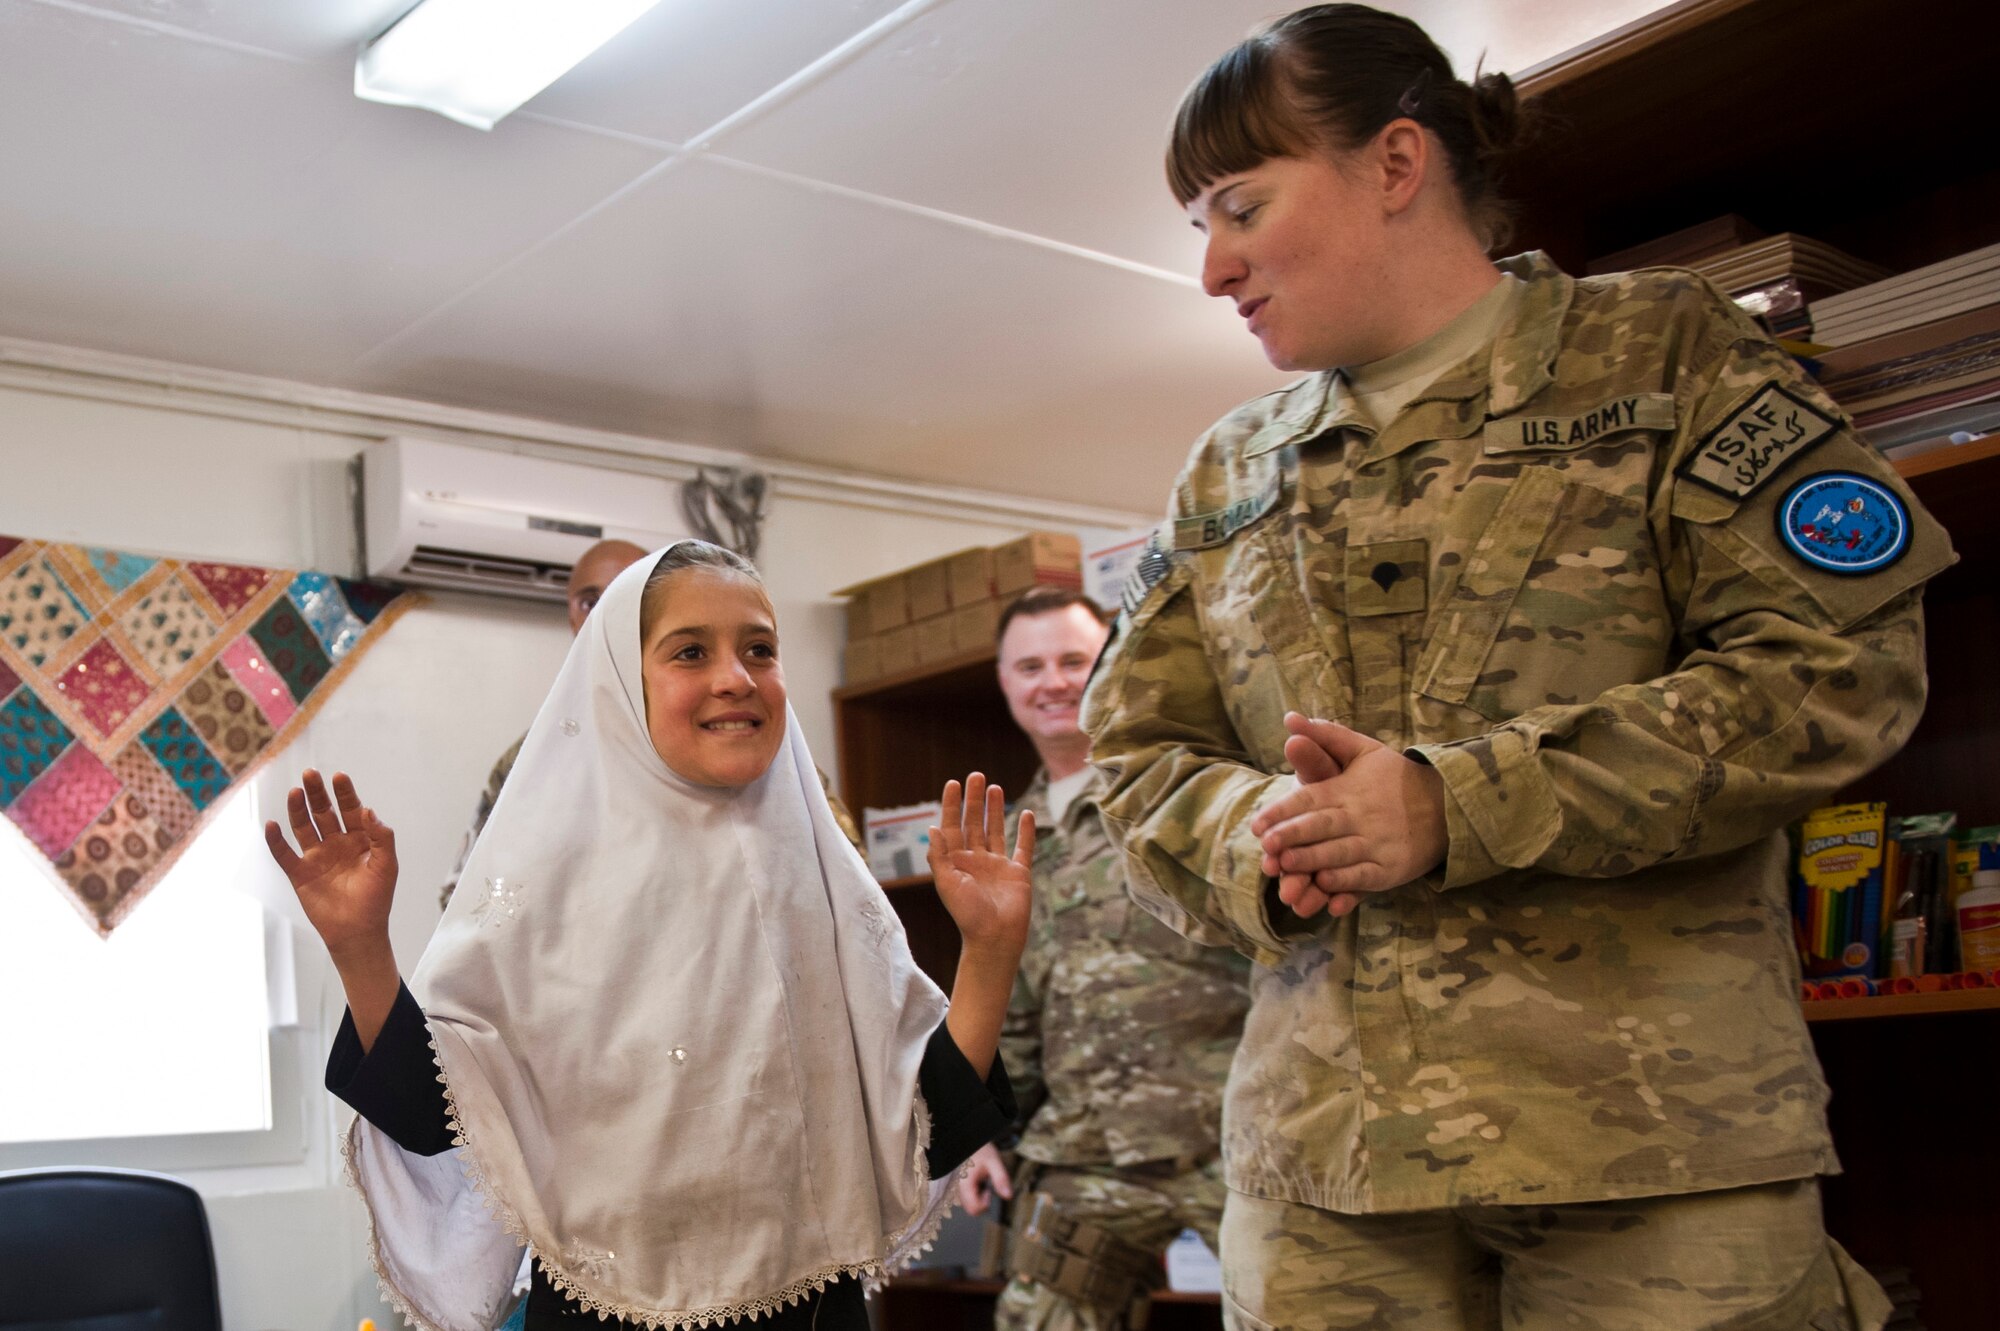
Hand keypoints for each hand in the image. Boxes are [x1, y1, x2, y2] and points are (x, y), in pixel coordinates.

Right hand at [264, 769, 399, 960]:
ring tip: (294, 792)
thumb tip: (369, 809)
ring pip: (303, 827)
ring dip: (297, 810)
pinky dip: (276, 841)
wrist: (358, 931)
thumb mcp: (387, 865)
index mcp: (359, 839)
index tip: (339, 776)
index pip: (351, 809)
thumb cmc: (377, 898)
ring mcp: (316, 857)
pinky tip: (271, 825)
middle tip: (311, 774)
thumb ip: (382, 837)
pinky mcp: (299, 874)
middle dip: (317, 794)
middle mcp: (336, 843)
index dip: (345, 793)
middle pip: (323, 812)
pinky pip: (284, 854)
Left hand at [928, 773, 1033, 962]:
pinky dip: (1027, 831)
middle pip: (974, 823)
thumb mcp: (946, 883)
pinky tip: (1027, 813)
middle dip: (974, 800)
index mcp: (956, 862)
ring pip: (996, 830)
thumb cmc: (966, 914)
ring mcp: (998, 865)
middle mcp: (976, 860)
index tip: (953, 783)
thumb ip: (939, 855)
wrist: (994, 938)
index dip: (952, 805)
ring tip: (995, 788)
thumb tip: (932, 827)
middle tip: (977, 775)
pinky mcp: (1018, 872)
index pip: (952, 826)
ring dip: (996, 810)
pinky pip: (1023, 847)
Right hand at [957, 1142, 1013, 1214]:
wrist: (971, 1145)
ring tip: (982, 1184)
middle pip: (971, 1210)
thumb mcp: (994, 1162)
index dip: (985, 1204)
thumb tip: (1008, 1196)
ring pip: (969, 1206)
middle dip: (982, 1204)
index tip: (989, 1191)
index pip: (974, 1208)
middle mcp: (959, 1189)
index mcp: (965, 1184)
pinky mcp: (961, 1189)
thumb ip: (1001, 1179)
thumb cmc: (981, 1152)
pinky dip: (975, 1196)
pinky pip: (968, 1200)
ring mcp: (959, 1190)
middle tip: (986, 1188)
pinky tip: (978, 1184)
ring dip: (979, 1200)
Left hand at [1250, 714, 1446, 919]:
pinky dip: (1345, 883)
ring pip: (1339, 853)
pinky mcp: (1390, 869)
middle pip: (1322, 825)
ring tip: (1286, 866)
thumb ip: (1326, 735)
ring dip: (1312, 860)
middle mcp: (1360, 816)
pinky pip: (1365, 877)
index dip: (1283, 810)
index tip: (1258, 823)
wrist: (1447, 805)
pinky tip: (1326, 886)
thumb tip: (1290, 717)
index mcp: (1348, 789)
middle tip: (1267, 845)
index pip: (1310, 797)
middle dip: (1293, 835)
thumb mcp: (1364, 750)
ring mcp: (1377, 844)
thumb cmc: (1395, 778)